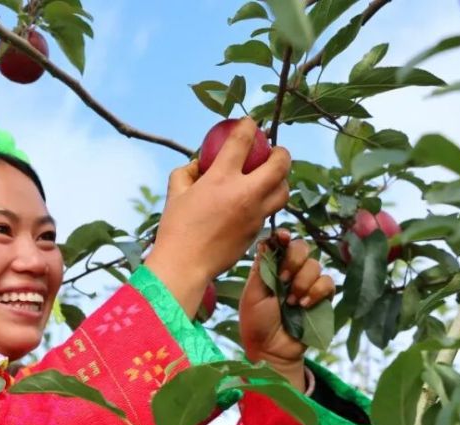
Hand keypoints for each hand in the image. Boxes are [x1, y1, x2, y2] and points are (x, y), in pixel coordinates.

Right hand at [144, 118, 289, 318]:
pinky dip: (267, 203)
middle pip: (280, 164)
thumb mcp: (175, 194)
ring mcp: (255, 214)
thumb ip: (187, 172)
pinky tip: (255, 204)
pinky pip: (270, 211)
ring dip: (281, 180)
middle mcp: (245, 193)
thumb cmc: (175, 228)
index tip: (251, 123)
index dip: (249, 126)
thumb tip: (198, 164)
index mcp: (221, 178)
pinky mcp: (257, 231)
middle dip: (281, 153)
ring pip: (284, 190)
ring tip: (270, 179)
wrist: (185, 265)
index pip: (243, 140)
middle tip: (275, 152)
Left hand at [240, 230, 334, 387]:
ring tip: (291, 301)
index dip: (284, 237)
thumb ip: (261, 268)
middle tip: (283, 279)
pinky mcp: (321, 298)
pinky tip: (303, 305)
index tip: (283, 237)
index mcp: (271, 268)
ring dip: (302, 281)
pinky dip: (316, 292)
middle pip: (302, 247)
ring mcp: (307, 284)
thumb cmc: (256, 323)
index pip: (281, 243)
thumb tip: (264, 241)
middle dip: (294, 260)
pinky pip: (328, 282)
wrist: (272, 350)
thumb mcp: (253, 294)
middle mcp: (290, 272)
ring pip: (315, 265)